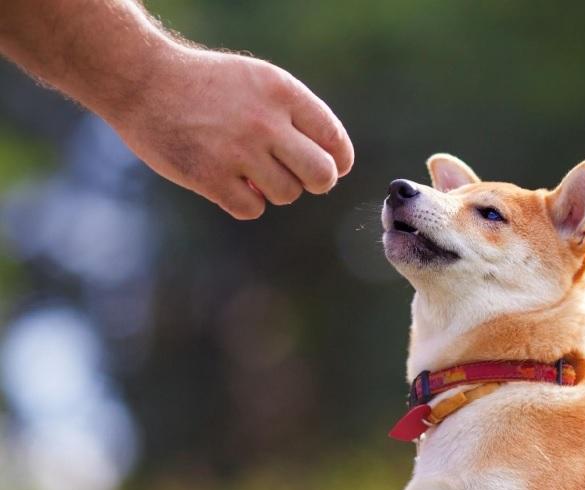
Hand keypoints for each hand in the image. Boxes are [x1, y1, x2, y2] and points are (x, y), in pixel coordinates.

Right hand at [106, 43, 353, 219]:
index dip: (338, 161)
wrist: (142, 81)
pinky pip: (252, 209)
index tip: (331, 166)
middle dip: (317, 182)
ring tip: (250, 170)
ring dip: (274, 190)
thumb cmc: (207, 85)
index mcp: (281, 92)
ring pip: (287, 195)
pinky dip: (245, 203)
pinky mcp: (210, 177)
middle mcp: (265, 121)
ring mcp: (238, 151)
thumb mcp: (258, 82)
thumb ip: (295, 115)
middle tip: (299, 177)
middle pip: (322, 175)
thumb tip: (334, 165)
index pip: (334, 139)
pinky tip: (229, 183)